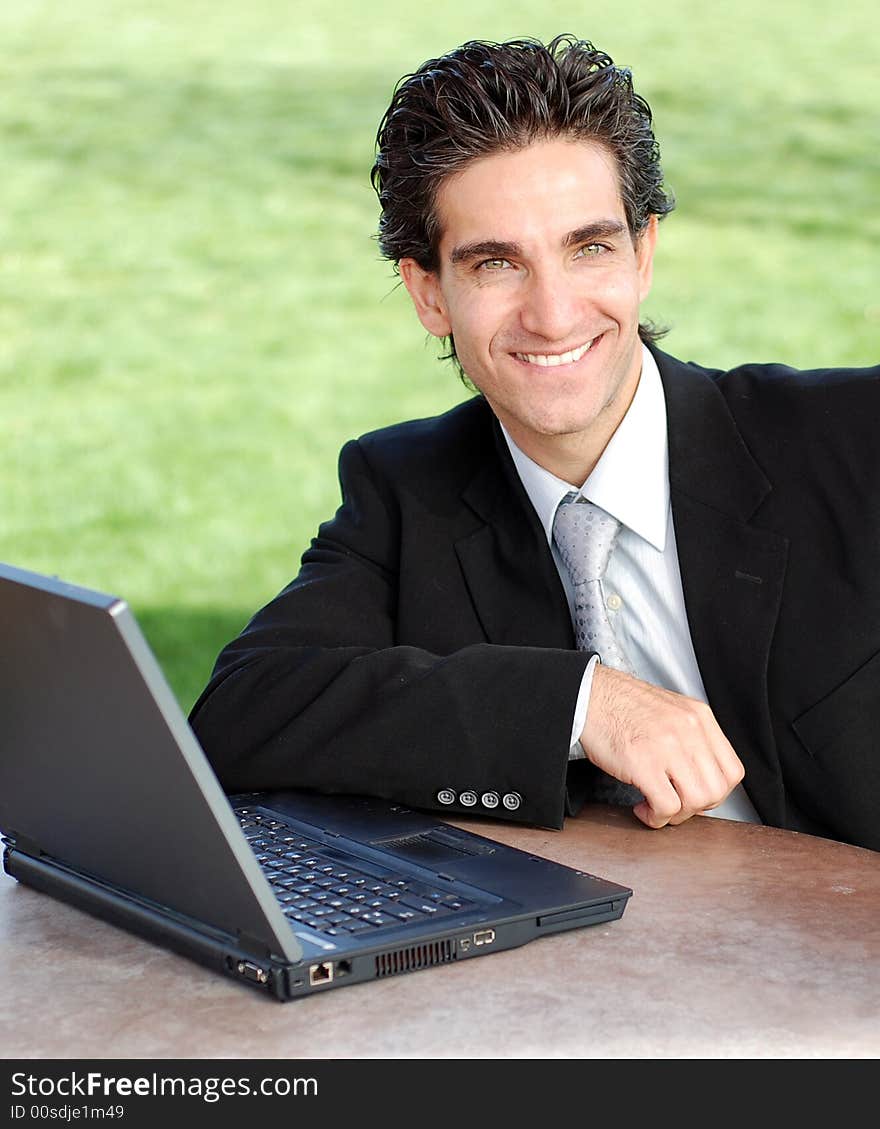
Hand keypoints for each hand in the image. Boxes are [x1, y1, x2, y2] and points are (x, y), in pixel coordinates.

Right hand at [579, 665, 744, 828]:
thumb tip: (701, 777)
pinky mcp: (643, 763)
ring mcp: (667, 746)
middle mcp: (689, 730)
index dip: (716, 793)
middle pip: (717, 791)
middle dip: (696, 809)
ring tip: (656, 808)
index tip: (695, 795)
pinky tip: (642, 808)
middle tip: (674, 805)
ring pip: (696, 802)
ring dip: (676, 815)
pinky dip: (656, 817)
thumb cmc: (622, 706)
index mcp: (699, 717)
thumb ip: (692, 737)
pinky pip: (666, 806)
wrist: (588, 695)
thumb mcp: (670, 711)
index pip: (733, 771)